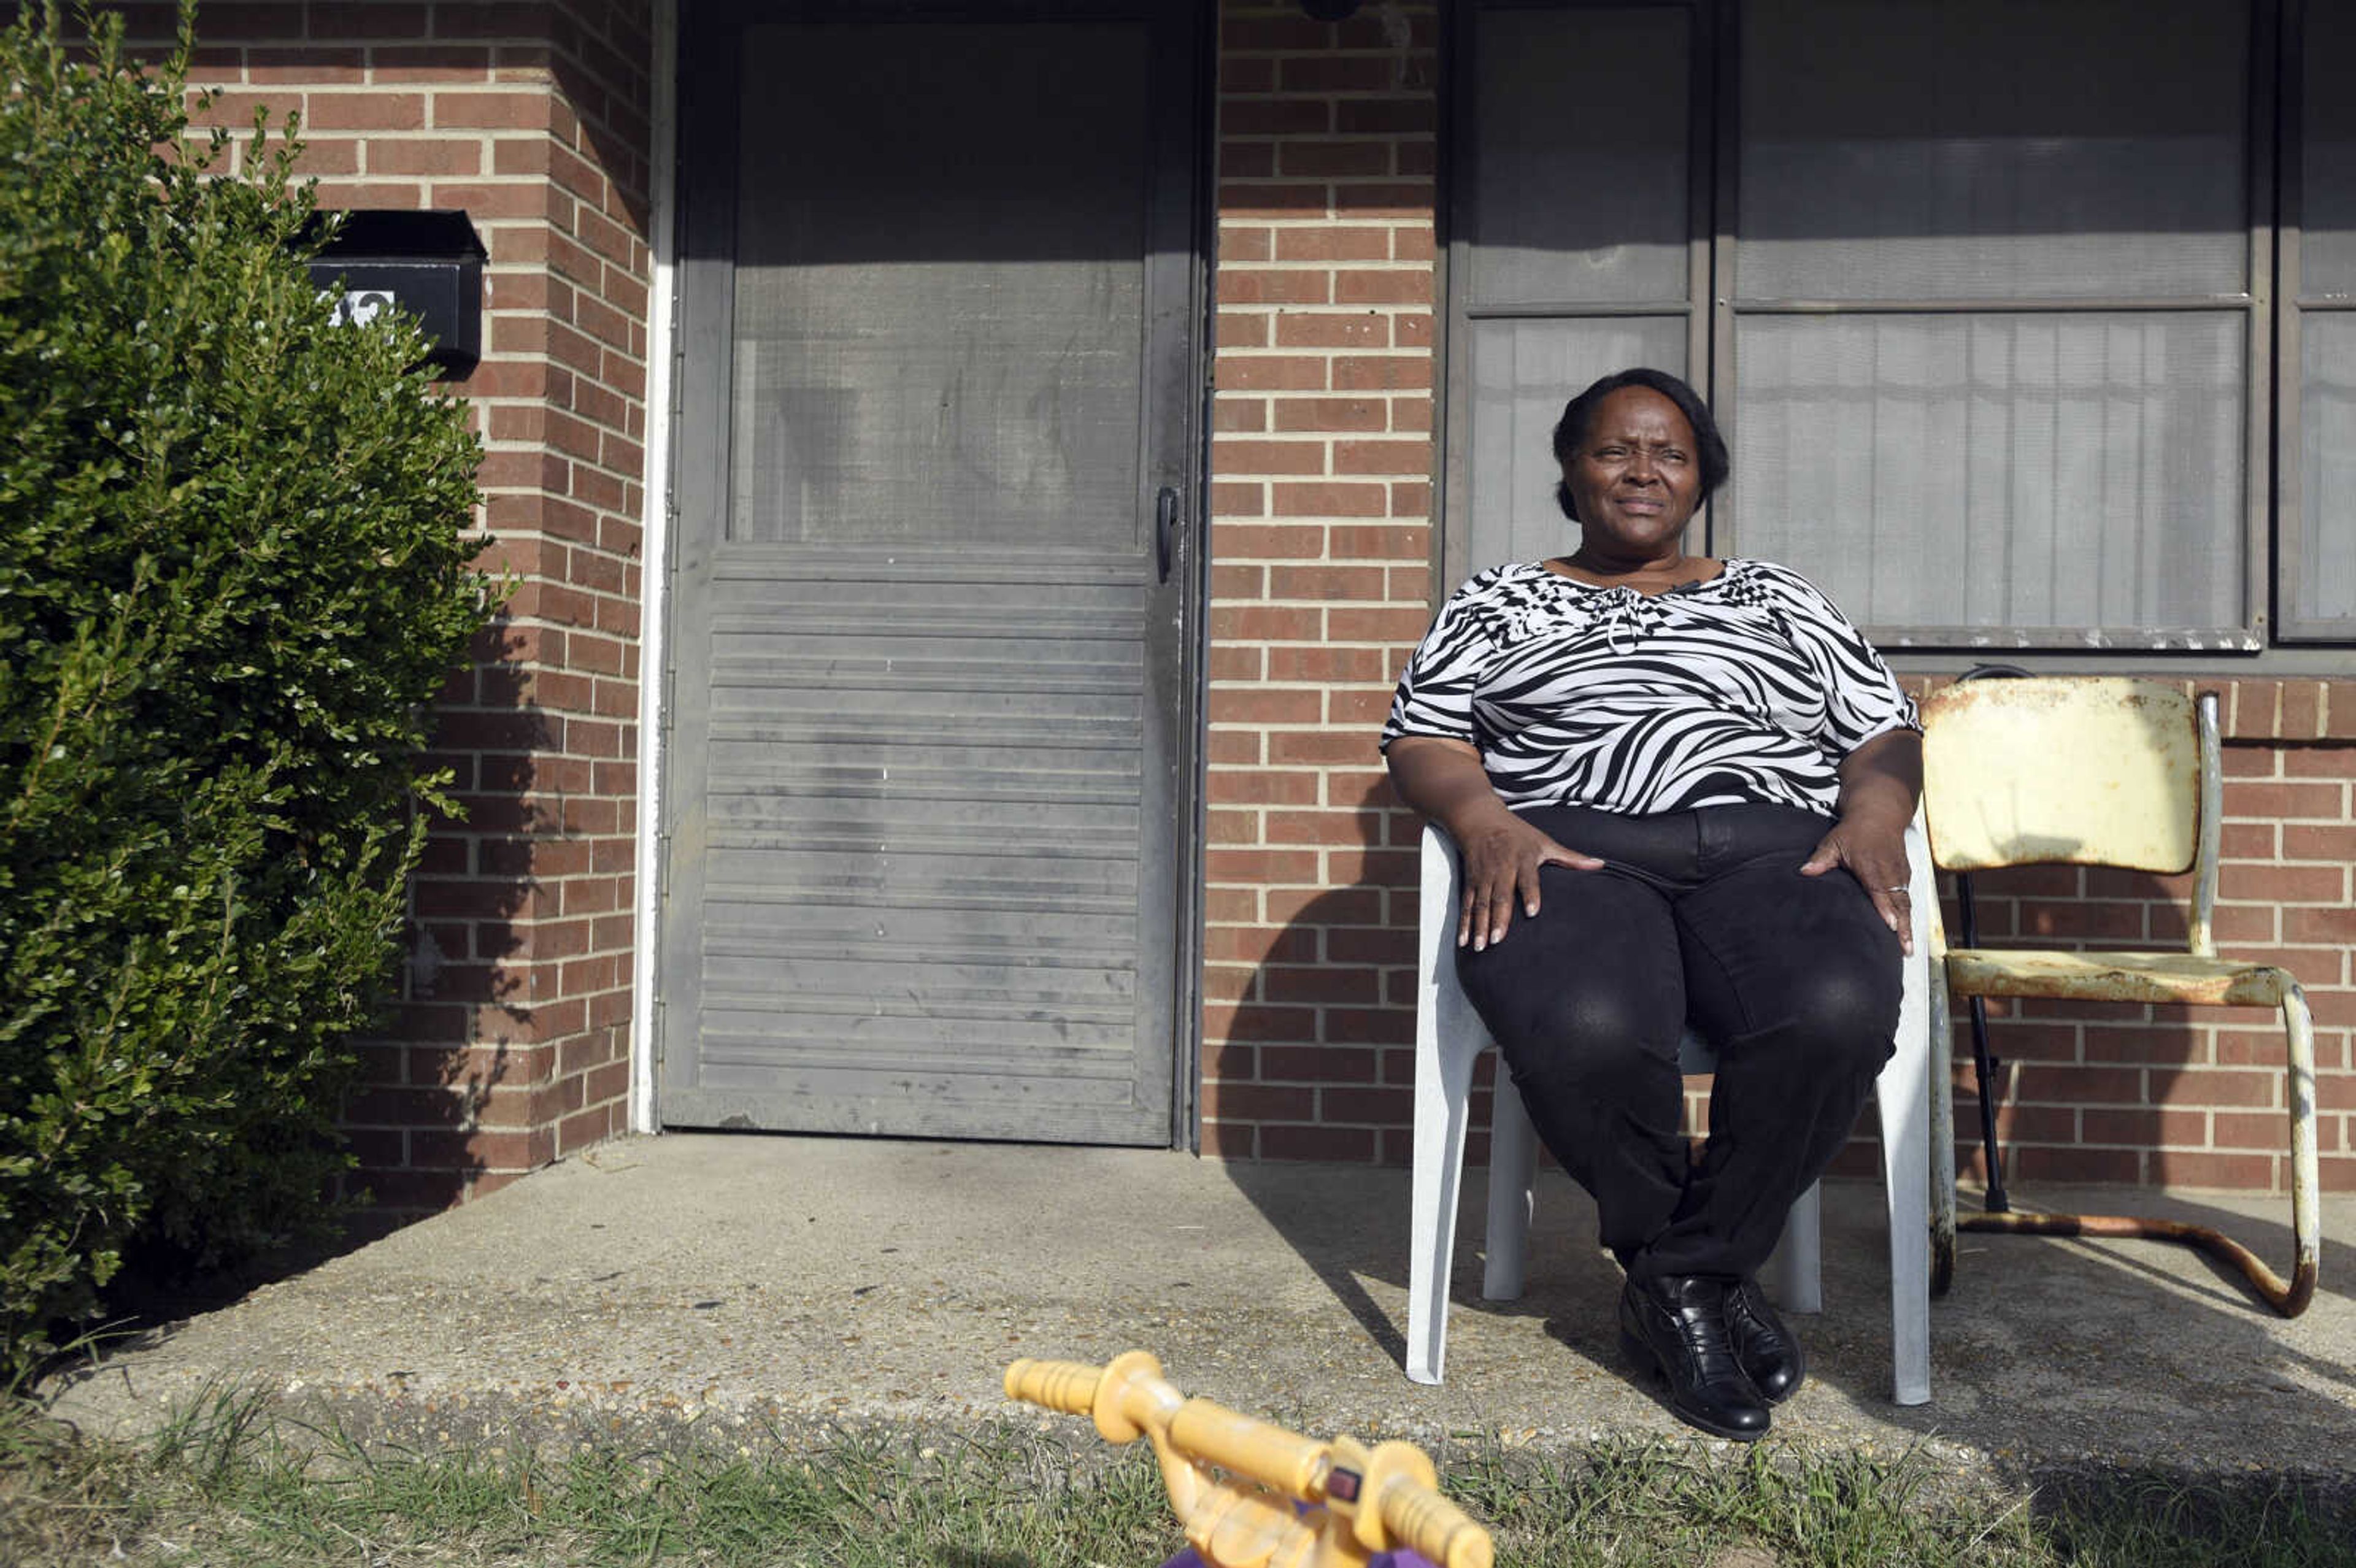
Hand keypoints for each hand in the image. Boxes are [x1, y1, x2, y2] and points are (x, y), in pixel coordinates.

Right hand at [1453, 817, 1603, 949]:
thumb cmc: (1518, 833)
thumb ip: (1571, 858)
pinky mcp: (1471, 882)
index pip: (1527, 878)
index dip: (1530, 894)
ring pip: (1481, 903)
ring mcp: (1484, 876)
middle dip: (1499, 918)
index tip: (1532, 912)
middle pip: (1500, 896)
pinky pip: (1467, 905)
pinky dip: (1464, 923)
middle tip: (1499, 940)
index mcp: (1522, 858)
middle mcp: (1502, 868)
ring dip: (1479, 926)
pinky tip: (1463, 942)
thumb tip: (1600, 864)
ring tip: (1480, 947)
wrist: (1479, 818)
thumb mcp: (1545, 842)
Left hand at [1799, 813, 1914, 954]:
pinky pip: (1907, 897)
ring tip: (1907, 948)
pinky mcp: (1905, 874)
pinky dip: (1908, 914)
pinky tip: (1904, 931)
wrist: (1880, 812)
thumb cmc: (1855, 829)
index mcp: (1872, 867)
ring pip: (1906, 903)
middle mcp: (1890, 872)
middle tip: (1905, 950)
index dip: (1886, 910)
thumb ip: (1820, 859)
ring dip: (1908, 925)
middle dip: (1903, 928)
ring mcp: (1900, 874)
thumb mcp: (1834, 841)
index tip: (1890, 926)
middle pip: (1899, 904)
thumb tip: (1803, 872)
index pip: (1881, 892)